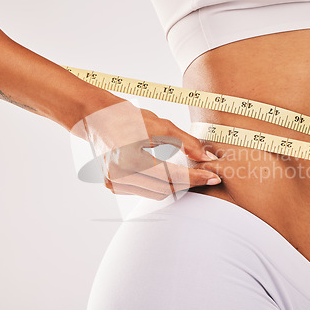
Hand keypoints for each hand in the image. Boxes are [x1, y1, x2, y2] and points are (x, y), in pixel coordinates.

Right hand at [70, 97, 220, 199]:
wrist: (96, 117)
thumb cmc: (127, 116)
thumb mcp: (161, 125)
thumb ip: (187, 142)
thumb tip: (208, 158)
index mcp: (130, 160)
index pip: (171, 176)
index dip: (195, 178)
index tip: (213, 177)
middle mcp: (120, 176)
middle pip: (166, 189)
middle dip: (188, 183)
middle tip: (206, 175)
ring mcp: (115, 183)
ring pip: (156, 193)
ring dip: (175, 185)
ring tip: (189, 174)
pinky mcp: (114, 185)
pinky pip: (145, 191)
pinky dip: (160, 185)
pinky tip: (167, 173)